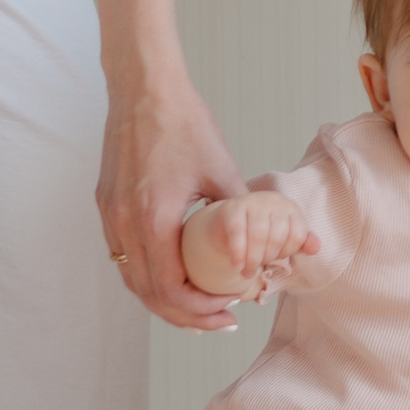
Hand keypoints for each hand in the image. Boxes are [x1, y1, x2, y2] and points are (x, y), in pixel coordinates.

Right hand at [99, 77, 250, 328]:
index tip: (229, 311)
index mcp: (153, 218)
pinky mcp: (106, 207)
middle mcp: (125, 224)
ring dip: (165, 299)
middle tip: (220, 320)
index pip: (170, 288)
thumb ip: (252, 214)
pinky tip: (177, 275)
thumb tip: (302, 244)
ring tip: (201, 306)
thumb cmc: (186, 124)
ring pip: (133, 280)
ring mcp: (110, 217)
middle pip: (148, 294)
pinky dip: (149, 275)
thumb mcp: (223, 170)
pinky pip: (125, 257)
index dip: (199, 310)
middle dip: (185, 315)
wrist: (143, 89)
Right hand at [182, 192, 319, 303]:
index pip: (298, 234)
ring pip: (259, 236)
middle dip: (268, 257)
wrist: (224, 225)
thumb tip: (316, 247)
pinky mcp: (231, 208)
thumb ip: (300, 243)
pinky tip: (236, 267)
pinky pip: (237, 234)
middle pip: (278, 236)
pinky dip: (238, 254)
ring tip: (247, 273)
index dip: (288, 252)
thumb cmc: (259, 235)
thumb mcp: (282, 240)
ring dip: (253, 260)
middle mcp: (273, 200)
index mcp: (289, 207)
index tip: (277, 258)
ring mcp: (251, 201)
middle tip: (258, 267)